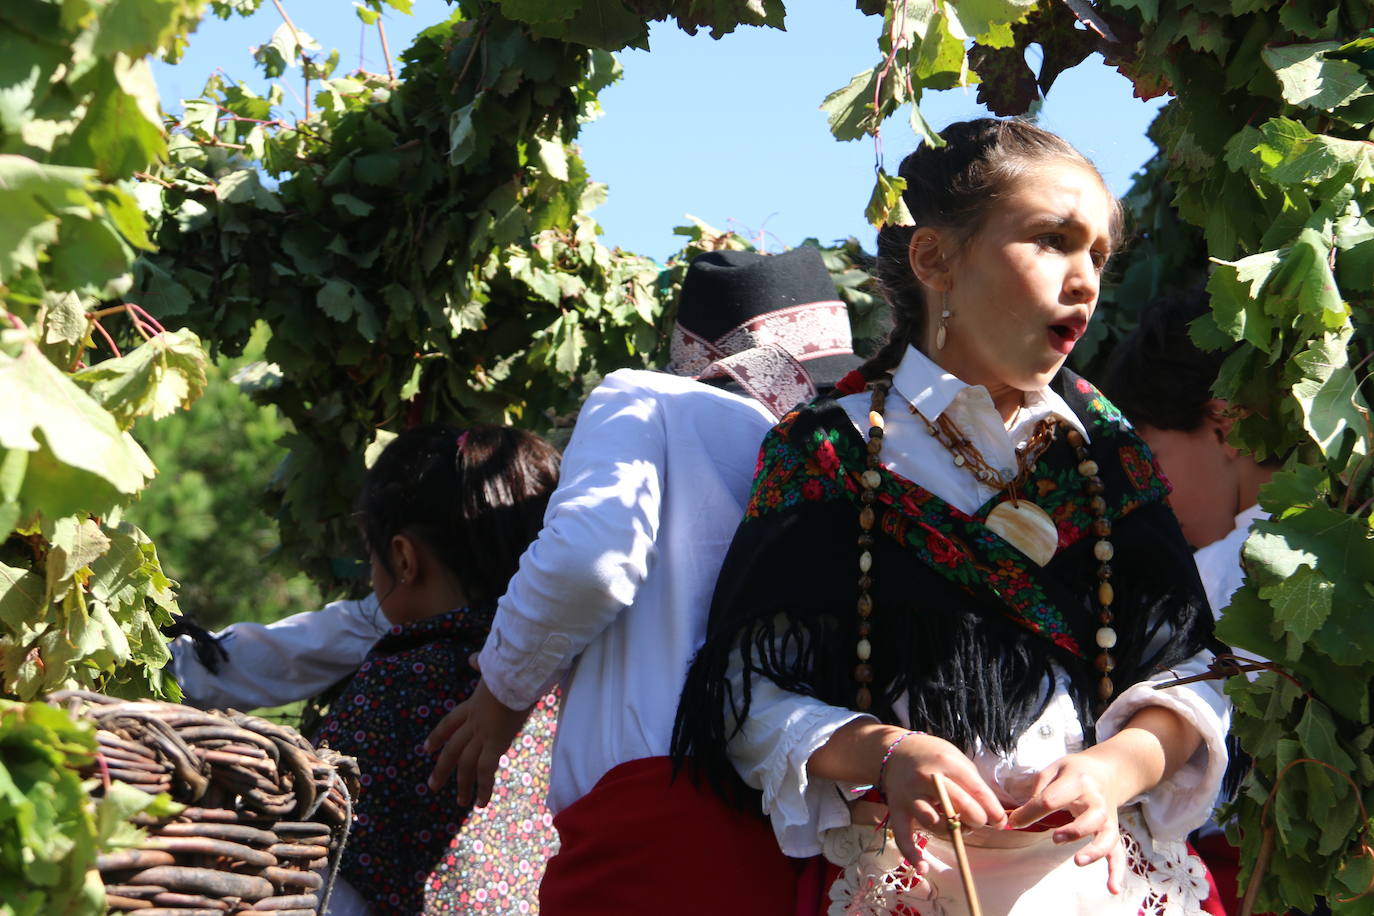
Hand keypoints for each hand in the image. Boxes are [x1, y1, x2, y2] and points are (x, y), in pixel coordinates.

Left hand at [424, 657, 532, 806]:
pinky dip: (483, 788)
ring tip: (459, 801)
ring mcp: (482, 734)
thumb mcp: (491, 666)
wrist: (514, 673)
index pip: (450, 723)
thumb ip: (481, 664)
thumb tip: (473, 659)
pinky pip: (486, 771)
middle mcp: (473, 722)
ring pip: (465, 763)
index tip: (427, 748)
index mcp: (472, 704)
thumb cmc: (509, 667)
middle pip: (452, 748)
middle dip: (442, 768)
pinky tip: (481, 803)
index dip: (438, 736)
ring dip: (461, 784)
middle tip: (432, 785)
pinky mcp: (495, 743)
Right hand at [880, 733, 1005, 869]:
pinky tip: (923, 867)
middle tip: (978, 821)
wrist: (896, 752)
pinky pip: (903, 835)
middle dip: (975, 820)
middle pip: (957, 807)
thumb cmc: (934, 757)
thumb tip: (994, 815)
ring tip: (957, 827)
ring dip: (951, 832)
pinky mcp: (897, 809)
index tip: (1001, 823)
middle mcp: (927, 778)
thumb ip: (974, 784)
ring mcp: (910, 795)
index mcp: (947, 763)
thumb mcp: (957, 759)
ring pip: (934, 823)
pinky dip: (912, 854)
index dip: (993, 810)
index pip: (976, 790)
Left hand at [1006, 752, 1126, 893]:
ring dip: (1095, 850)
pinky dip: (1117, 871)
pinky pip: (1118, 852)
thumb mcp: (1053, 768)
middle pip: (1092, 817)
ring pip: (1108, 836)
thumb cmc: (1074, 771)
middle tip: (1055, 838)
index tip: (1013, 822)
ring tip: (1078, 861)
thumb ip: (1037, 789)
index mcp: (1077, 781)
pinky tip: (1112, 889)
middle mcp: (1096, 800)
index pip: (1052, 798)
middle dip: (1074, 830)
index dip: (1030, 812)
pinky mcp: (1113, 830)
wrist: (1108, 770)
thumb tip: (1018, 816)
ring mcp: (1108, 817)